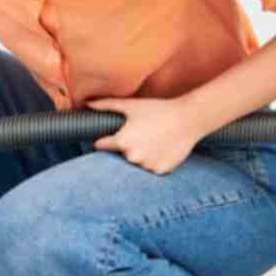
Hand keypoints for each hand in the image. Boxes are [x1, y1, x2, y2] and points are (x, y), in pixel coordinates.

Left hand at [86, 96, 206, 176]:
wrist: (188, 119)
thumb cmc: (158, 110)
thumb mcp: (131, 105)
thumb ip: (106, 105)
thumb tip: (87, 104)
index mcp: (122, 142)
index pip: (103, 146)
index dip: (105, 140)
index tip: (110, 136)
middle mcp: (132, 157)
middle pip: (121, 155)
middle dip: (127, 148)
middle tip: (142, 135)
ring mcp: (147, 166)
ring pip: (137, 163)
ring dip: (142, 155)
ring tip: (154, 140)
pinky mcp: (160, 171)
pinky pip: (152, 168)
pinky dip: (155, 161)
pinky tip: (162, 148)